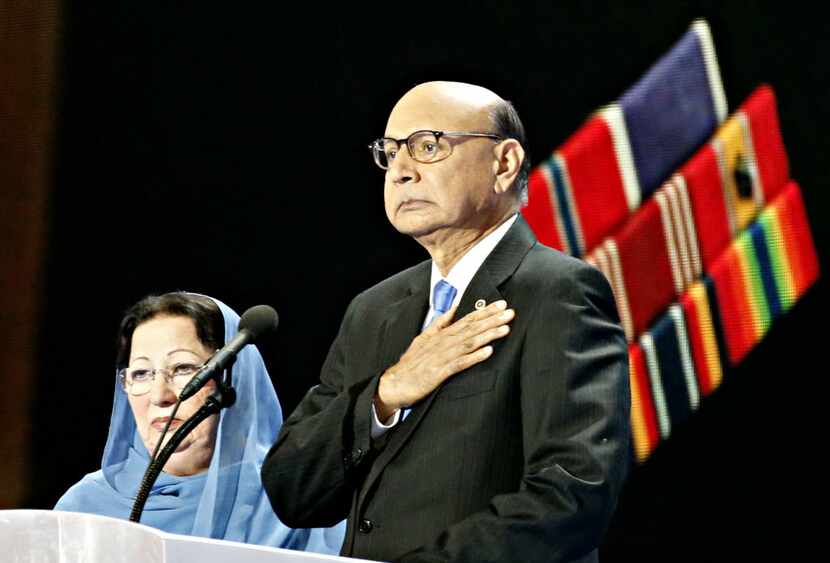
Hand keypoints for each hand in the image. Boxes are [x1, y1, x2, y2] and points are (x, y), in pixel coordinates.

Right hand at [374, 300, 514, 419]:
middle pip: (471, 328)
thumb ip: (440, 323)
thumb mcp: (423, 338)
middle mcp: (442, 343)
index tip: (501, 305)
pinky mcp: (439, 373)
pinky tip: (488, 352)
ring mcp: (441, 357)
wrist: (394, 383)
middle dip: (491, 320)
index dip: (484, 312)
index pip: (466, 320)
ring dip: (487, 335)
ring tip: (504, 329)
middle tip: (509, 312)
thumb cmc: (411, 363)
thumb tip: (453, 308)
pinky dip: (474, 357)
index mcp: (441, 335)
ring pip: (468, 343)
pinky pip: (459, 363)